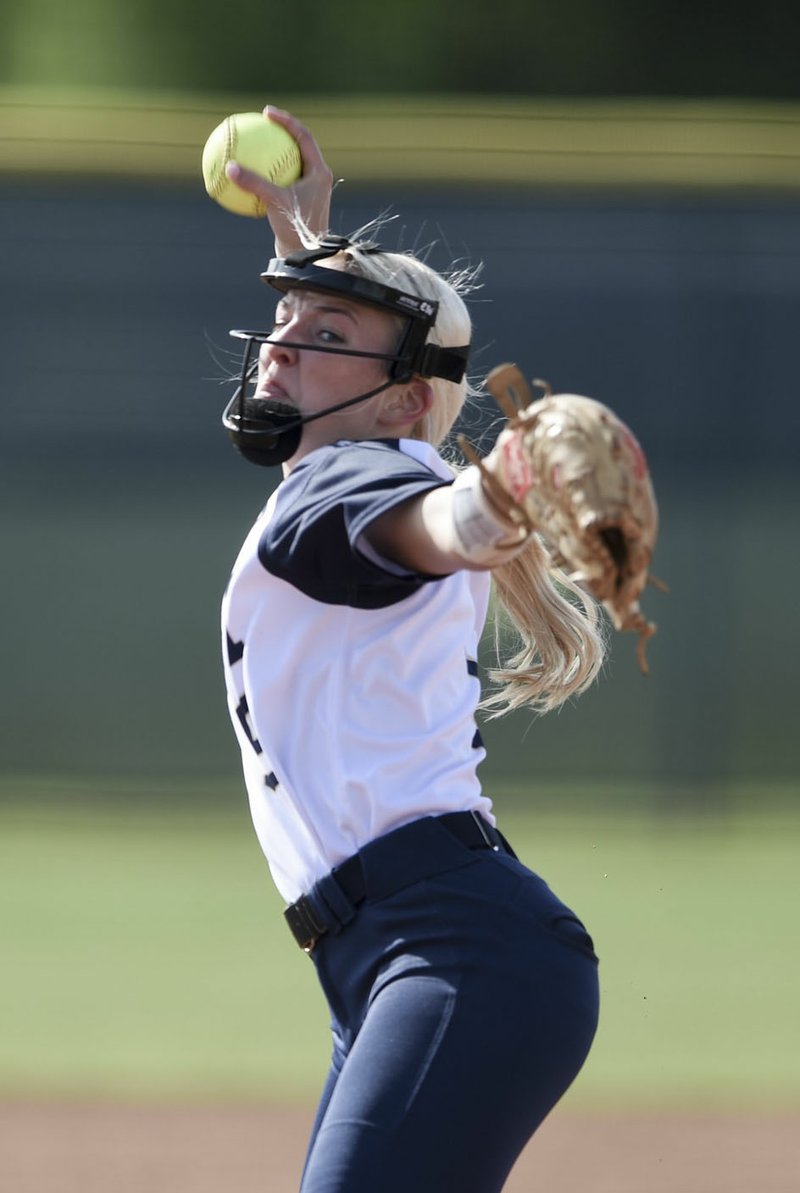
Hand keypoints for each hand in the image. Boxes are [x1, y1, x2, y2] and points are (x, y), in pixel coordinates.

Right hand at [224, 106, 333, 255]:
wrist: (306, 256)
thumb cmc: (297, 229)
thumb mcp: (274, 202)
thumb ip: (253, 183)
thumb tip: (229, 167)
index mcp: (319, 172)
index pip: (303, 136)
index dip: (285, 121)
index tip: (266, 113)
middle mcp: (317, 178)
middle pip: (298, 146)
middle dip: (280, 133)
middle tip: (261, 123)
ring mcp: (309, 191)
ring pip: (290, 164)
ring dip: (273, 154)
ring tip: (254, 144)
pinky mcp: (299, 203)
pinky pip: (281, 182)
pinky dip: (266, 177)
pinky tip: (247, 176)